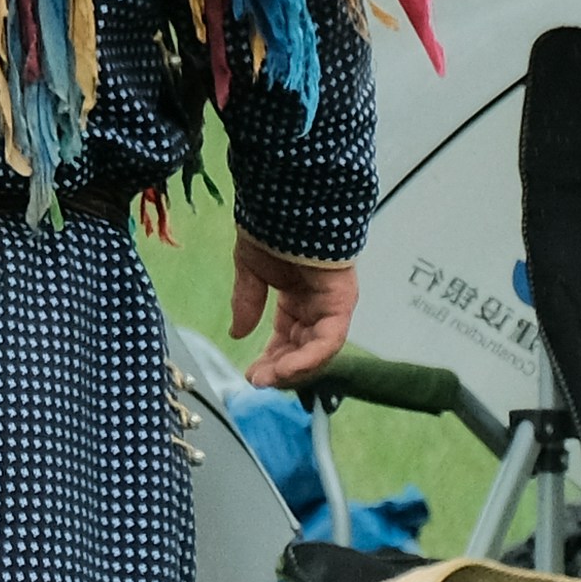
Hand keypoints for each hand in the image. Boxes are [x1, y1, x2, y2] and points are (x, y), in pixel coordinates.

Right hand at [229, 237, 358, 388]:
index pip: (288, 340)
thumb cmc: (271, 227)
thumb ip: (247, 303)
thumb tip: (237, 333)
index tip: (252, 375)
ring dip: (293, 370)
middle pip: (304, 350)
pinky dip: (309, 358)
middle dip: (280, 370)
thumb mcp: (251, 270)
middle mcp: (318, 305)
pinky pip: (328, 339)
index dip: (271, 360)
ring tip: (269, 379)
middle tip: (257, 382)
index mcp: (298, 298)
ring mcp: (333, 304)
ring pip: (317, 351)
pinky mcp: (342, 302)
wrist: (287, 199)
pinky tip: (286, 369)